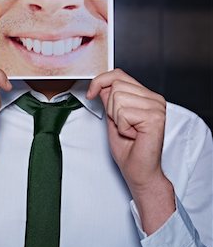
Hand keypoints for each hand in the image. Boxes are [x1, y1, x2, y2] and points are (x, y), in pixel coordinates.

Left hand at [87, 69, 174, 233]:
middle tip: (122, 124)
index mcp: (146, 96)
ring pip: (118, 98)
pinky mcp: (155, 117)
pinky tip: (133, 135)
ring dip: (117, 118)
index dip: (100, 81)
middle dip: (110, 107)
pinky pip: (124, 113)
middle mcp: (154, 99)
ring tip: (128, 130)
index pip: (119, 74)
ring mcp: (156, 107)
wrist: (139, 171)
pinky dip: (122, 127)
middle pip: (116, 85)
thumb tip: (102, 85)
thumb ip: (109, 99)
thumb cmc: (128, 149)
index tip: (91, 93)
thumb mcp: (113, 118)